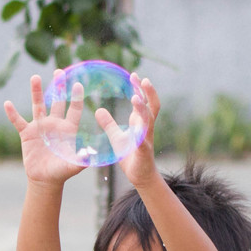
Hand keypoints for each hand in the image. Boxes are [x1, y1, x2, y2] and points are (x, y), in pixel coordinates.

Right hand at [4, 71, 86, 187]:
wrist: (45, 179)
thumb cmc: (61, 172)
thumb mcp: (72, 166)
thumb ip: (80, 160)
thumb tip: (89, 155)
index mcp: (67, 129)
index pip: (73, 110)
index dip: (76, 97)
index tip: (78, 84)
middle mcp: (54, 124)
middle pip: (56, 101)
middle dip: (58, 87)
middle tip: (59, 71)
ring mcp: (40, 127)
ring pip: (38, 105)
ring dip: (36, 92)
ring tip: (35, 77)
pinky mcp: (27, 133)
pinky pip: (18, 121)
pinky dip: (12, 113)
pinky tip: (7, 104)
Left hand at [97, 74, 159, 188]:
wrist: (140, 176)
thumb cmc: (130, 156)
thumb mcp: (116, 137)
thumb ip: (109, 124)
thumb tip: (98, 110)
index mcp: (140, 123)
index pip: (143, 102)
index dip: (140, 89)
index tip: (134, 75)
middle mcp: (146, 128)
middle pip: (151, 106)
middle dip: (148, 93)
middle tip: (142, 79)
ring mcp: (146, 140)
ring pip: (148, 121)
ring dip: (142, 109)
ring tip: (135, 99)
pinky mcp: (144, 153)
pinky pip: (142, 143)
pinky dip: (140, 136)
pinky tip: (137, 131)